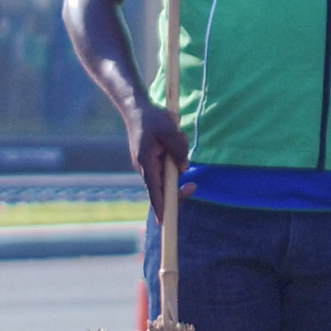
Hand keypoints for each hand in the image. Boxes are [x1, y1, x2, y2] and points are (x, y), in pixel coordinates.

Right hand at [125, 99, 191, 218]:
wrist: (137, 109)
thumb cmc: (152, 119)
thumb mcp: (169, 131)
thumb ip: (178, 150)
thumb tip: (184, 169)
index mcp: (145, 162)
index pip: (154, 189)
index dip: (160, 206)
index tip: (163, 221)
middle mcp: (145, 167)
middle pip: (163, 188)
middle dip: (178, 189)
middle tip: (193, 186)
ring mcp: (148, 165)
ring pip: (168, 176)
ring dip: (177, 164)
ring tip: (177, 138)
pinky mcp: (152, 161)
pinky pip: (167, 167)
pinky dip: (175, 158)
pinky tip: (176, 138)